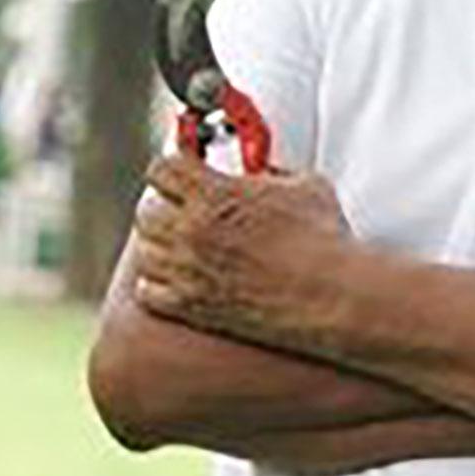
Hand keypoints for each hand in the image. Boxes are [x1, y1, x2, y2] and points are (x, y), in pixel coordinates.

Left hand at [131, 153, 347, 342]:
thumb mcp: (304, 185)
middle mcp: (193, 230)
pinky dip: (156, 284)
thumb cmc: (323, 241)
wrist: (330, 295)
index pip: (161, 168)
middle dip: (163, 206)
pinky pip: (147, 291)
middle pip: (146, 210)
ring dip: (159, 246)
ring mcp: (188, 270)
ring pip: (143, 251)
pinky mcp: (191, 307)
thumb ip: (274, 172)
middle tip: (181, 210)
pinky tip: (178, 280)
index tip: (179, 172)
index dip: (170, 168)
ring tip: (180, 247)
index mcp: (216, 194)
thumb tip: (265, 171)